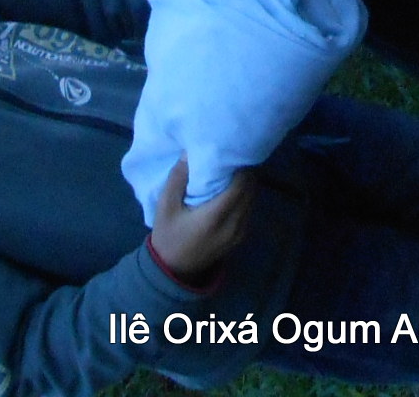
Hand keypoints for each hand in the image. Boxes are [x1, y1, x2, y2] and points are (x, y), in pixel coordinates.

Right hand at [149, 156, 254, 285]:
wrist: (174, 269)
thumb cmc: (169, 235)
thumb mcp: (165, 206)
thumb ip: (178, 178)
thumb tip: (190, 153)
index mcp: (216, 216)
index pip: (241, 185)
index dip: (240, 165)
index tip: (230, 150)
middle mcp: (234, 224)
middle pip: (251, 190)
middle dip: (245, 171)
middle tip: (232, 155)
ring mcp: (240, 232)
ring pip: (253, 199)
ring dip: (247, 183)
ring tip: (232, 169)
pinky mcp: (241, 236)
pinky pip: (249, 209)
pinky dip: (245, 196)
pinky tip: (232, 188)